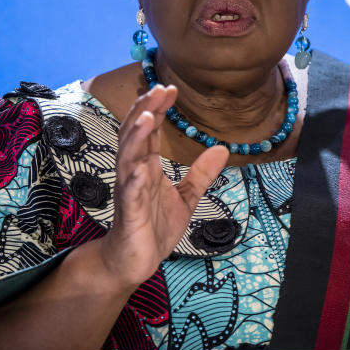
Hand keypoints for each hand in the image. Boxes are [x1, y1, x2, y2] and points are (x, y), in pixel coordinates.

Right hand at [99, 85, 228, 289]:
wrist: (134, 261)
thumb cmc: (154, 227)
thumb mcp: (186, 197)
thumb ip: (201, 173)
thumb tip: (222, 148)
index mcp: (147, 167)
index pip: (149, 131)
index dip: (158, 108)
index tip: (170, 88)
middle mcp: (134, 173)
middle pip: (135, 135)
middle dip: (145, 111)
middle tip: (157, 89)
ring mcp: (128, 192)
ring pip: (127, 158)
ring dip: (136, 137)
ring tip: (148, 117)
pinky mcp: (128, 214)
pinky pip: (128, 195)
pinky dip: (133, 181)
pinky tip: (140, 170)